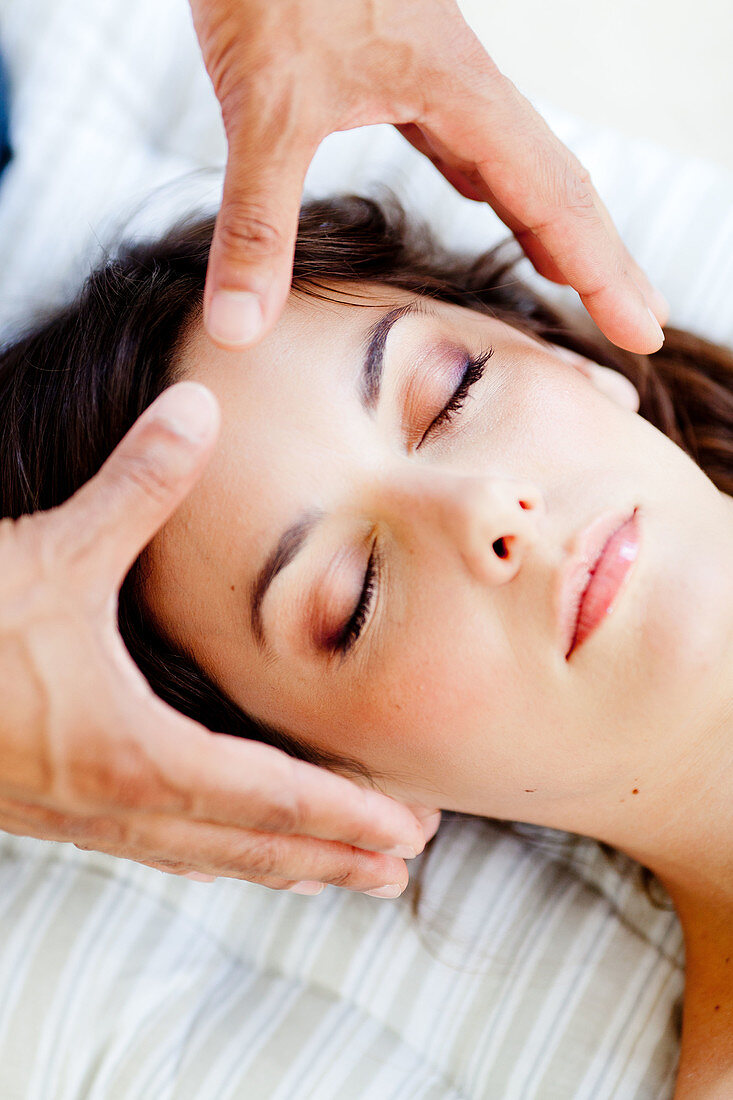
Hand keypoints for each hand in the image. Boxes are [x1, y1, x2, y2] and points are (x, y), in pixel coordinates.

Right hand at [0, 381, 434, 892]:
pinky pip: (152, 847)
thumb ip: (136, 486)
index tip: (407, 833)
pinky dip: (207, 852)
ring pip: (202, 858)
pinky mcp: (48, 810)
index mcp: (138, 755)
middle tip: (396, 868)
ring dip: (275, 867)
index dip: (347, 816)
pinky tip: (213, 846)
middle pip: (251, 847)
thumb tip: (199, 409)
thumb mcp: (51, 555)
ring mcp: (79, 817)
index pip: (274, 799)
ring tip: (329, 877)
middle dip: (330, 858)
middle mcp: (116, 804)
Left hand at [189, 0, 667, 354]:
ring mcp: (432, 76)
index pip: (554, 199)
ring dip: (553, 225)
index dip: (602, 274)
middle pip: (557, 183)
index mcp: (456, 90)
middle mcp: (459, 84)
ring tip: (573, 278)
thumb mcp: (261, 104)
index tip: (640, 331)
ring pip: (516, 163)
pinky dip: (493, 187)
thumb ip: (258, 220)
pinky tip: (488, 200)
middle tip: (637, 321)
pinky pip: (467, 143)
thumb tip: (241, 329)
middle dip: (600, 260)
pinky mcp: (396, 70)